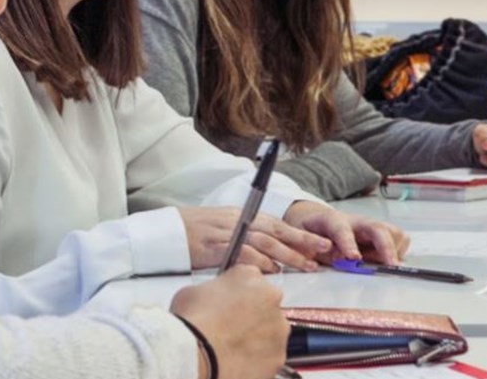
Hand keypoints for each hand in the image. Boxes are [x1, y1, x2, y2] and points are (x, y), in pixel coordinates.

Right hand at [170, 266, 288, 378]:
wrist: (198, 354)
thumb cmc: (193, 320)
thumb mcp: (193, 290)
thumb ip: (212, 289)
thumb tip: (209, 298)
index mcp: (250, 276)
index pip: (248, 278)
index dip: (236, 291)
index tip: (228, 300)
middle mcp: (271, 298)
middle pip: (265, 303)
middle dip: (251, 313)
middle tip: (228, 324)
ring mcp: (278, 328)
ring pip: (270, 330)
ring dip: (256, 335)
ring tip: (230, 344)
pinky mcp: (279, 355)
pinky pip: (269, 354)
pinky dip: (256, 357)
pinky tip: (236, 358)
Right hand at [178, 206, 330, 271]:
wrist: (163, 231)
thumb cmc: (189, 232)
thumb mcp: (219, 227)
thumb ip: (241, 235)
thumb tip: (264, 253)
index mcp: (239, 216)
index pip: (275, 224)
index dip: (299, 234)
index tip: (320, 242)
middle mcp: (236, 222)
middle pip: (275, 231)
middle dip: (301, 242)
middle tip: (323, 252)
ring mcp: (225, 234)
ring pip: (264, 242)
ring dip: (287, 255)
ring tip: (305, 265)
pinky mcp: (213, 248)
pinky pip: (241, 254)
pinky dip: (258, 262)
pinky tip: (271, 270)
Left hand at [282, 201, 408, 264]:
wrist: (316, 219)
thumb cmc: (311, 232)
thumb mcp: (304, 242)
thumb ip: (320, 251)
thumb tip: (340, 259)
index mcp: (332, 221)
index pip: (342, 230)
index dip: (348, 243)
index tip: (354, 258)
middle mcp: (355, 221)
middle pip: (377, 227)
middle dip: (386, 246)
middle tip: (391, 266)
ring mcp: (370, 225)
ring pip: (393, 232)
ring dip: (393, 250)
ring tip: (381, 264)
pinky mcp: (382, 231)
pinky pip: (400, 239)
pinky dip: (397, 252)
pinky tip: (383, 260)